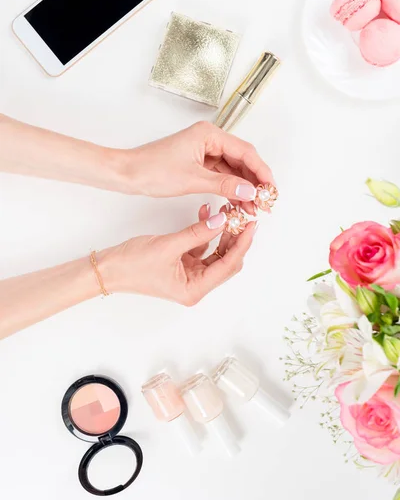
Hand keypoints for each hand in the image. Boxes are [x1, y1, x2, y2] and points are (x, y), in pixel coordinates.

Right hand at [97, 204, 255, 305]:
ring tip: (224, 210)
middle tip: (241, 215)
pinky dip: (205, 232)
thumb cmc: (132, 264)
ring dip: (220, 232)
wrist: (108, 269)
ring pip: (215, 253)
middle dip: (234, 237)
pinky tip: (205, 213)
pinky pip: (201, 248)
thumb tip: (223, 220)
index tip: (251, 225)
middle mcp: (195, 285)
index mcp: (194, 289)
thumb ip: (198, 232)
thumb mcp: (169, 245)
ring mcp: (189, 275)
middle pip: (226, 261)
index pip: (228, 265)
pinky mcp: (182, 265)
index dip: (242, 244)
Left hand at [119, 122, 274, 214]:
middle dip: (254, 182)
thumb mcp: (193, 180)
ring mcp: (203, 151)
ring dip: (243, 188)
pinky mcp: (197, 163)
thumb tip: (250, 192)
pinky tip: (236, 203)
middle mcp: (209, 139)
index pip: (245, 152)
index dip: (261, 172)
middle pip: (241, 160)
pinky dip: (229, 188)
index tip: (271, 189)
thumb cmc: (152, 169)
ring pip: (232, 169)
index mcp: (209, 134)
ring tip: (251, 208)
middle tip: (265, 202)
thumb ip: (224, 185)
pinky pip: (221, 175)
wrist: (127, 174)